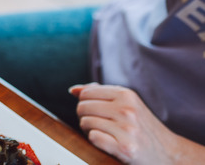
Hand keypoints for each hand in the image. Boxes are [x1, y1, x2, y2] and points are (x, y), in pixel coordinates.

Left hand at [70, 83, 201, 163]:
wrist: (170, 153)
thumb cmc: (143, 127)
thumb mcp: (127, 104)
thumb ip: (100, 94)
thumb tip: (73, 90)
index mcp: (126, 95)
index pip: (86, 93)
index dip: (85, 103)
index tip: (95, 112)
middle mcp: (127, 110)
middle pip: (82, 107)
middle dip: (85, 117)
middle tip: (99, 125)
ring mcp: (127, 129)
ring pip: (86, 122)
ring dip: (89, 130)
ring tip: (105, 134)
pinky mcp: (125, 148)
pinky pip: (94, 138)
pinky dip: (96, 141)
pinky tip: (108, 142)